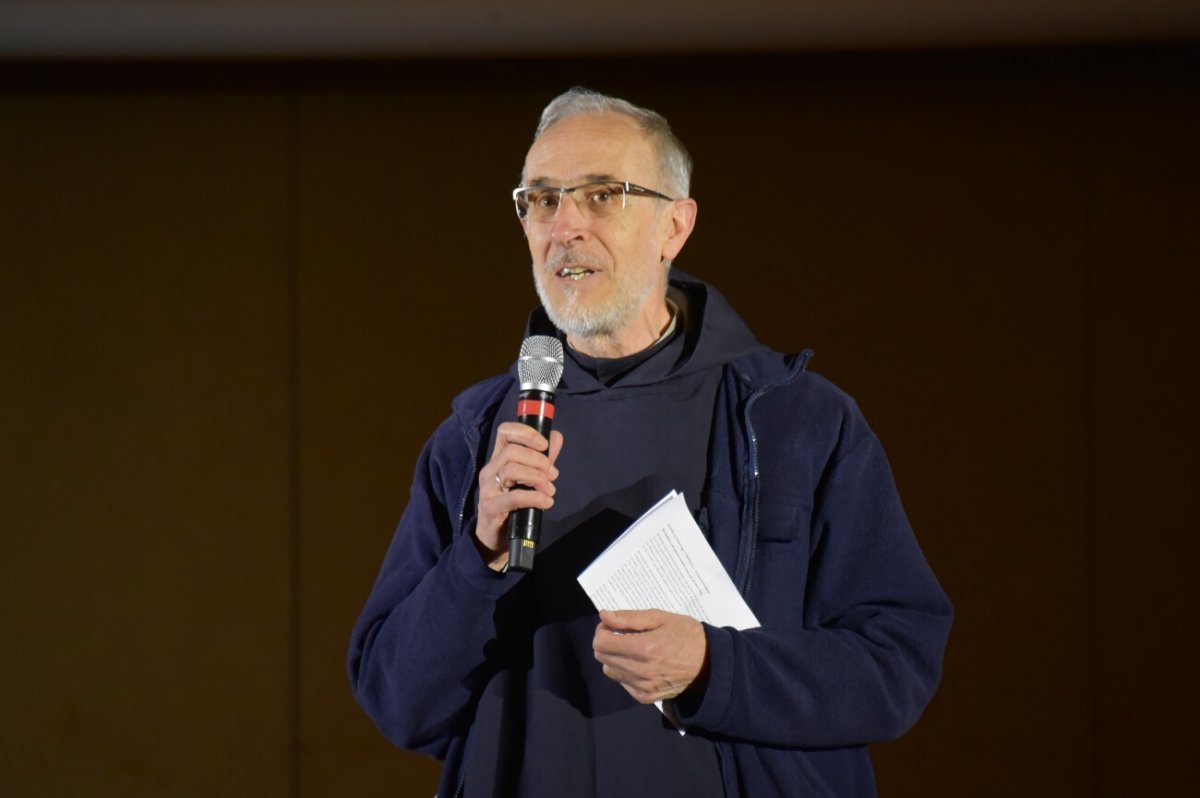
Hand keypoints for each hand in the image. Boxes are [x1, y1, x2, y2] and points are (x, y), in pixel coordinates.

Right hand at [474, 422, 563, 569]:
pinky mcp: (490, 508)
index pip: (505, 432)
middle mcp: (489, 470)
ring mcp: (488, 489)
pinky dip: (535, 497)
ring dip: (538, 478)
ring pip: (512, 470)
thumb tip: (556, 437)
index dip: (526, 432)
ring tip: (550, 490)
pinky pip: (514, 497)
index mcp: (498, 459)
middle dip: (539, 461)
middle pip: (512, 451)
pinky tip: (547, 502)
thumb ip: (543, 459)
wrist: (496, 538)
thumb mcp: (530, 479)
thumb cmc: (514, 506)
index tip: (544, 445)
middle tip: (553, 474)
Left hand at [592, 609, 707, 703]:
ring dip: (615, 657)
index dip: (603, 630)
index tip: (614, 626)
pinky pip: (622, 682)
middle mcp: (640, 671)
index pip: (601, 642)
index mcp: (644, 648)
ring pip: (609, 670)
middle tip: (624, 635)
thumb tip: (604, 616)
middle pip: (601, 656)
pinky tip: (641, 663)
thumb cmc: (686, 634)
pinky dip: (626, 671)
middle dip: (607, 642)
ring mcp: (642, 687)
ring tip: (634, 649)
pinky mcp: (645, 697)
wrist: (709, 663)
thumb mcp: (660, 617)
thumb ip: (629, 617)